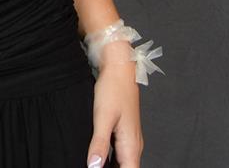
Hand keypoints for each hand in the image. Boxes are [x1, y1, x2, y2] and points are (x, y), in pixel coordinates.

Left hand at [86, 41, 143, 166]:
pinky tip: (100, 159)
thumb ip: (99, 144)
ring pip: (124, 163)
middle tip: (94, 167)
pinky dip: (111, 161)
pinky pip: (120, 155)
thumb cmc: (114, 90)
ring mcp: (130, 140)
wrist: (120, 70)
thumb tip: (94, 167)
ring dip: (113, 167)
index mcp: (131, 146)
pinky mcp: (124, 133)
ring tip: (96, 165)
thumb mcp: (102, 117)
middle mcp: (134, 145)